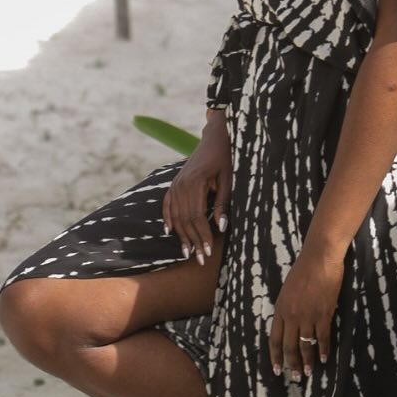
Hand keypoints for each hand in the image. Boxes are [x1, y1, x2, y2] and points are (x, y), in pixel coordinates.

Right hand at [161, 127, 231, 266]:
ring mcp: (176, 183)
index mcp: (195, 182)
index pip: (196, 217)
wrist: (216, 137)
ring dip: (182, 235)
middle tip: (201, 259)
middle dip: (193, 241)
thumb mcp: (229, 180)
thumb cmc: (225, 157)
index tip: (208, 252)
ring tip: (188, 252)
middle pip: (185, 219)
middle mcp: (181, 184)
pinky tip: (169, 231)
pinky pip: (167, 204)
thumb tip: (220, 228)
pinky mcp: (175, 183)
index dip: (202, 235)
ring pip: (176, 215)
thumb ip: (223, 203)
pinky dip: (168, 218)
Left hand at [268, 243, 344, 379]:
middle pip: (289, 346)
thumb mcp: (288, 290)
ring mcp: (307, 316)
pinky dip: (323, 350)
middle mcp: (291, 315)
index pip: (274, 338)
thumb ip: (287, 308)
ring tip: (308, 373)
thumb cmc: (303, 270)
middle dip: (291, 364)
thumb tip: (289, 324)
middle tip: (294, 378)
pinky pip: (322, 337)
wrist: (319, 259)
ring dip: (307, 361)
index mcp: (280, 309)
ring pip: (305, 345)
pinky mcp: (323, 314)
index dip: (275, 356)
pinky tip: (323, 359)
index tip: (276, 369)